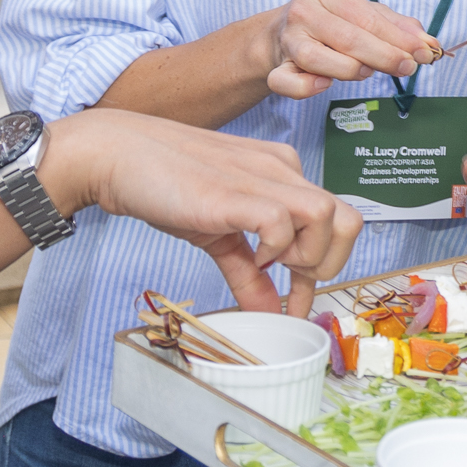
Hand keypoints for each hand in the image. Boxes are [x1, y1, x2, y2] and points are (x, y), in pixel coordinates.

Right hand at [40, 110, 362, 313]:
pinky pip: (282, 222)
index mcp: (282, 173)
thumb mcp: (218, 235)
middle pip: (348, 219)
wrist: (118, 155)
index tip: (298, 300)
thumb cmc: (165, 185)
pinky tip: (248, 255)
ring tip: (268, 264)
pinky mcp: (234, 192)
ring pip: (327, 217)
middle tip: (289, 280)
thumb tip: (269, 311)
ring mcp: (262, 177)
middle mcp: (282, 170)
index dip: (326, 267)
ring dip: (307, 256)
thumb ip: (248, 272)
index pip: (336, 219)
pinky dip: (274, 249)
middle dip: (328, 264)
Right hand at [261, 0, 442, 100]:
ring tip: (367, 72)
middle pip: (349, 38)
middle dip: (384, 56)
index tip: (424, 52)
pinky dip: (306, 87)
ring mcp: (287, 38)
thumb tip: (427, 43)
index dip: (400, 39)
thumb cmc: (332, 20)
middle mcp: (303, 8)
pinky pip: (287, 82)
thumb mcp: (364, 12)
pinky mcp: (275, 66)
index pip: (369, 17)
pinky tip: (325, 84)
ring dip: (350, 70)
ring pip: (318, 59)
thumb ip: (396, 26)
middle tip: (408, 67)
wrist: (281, 32)